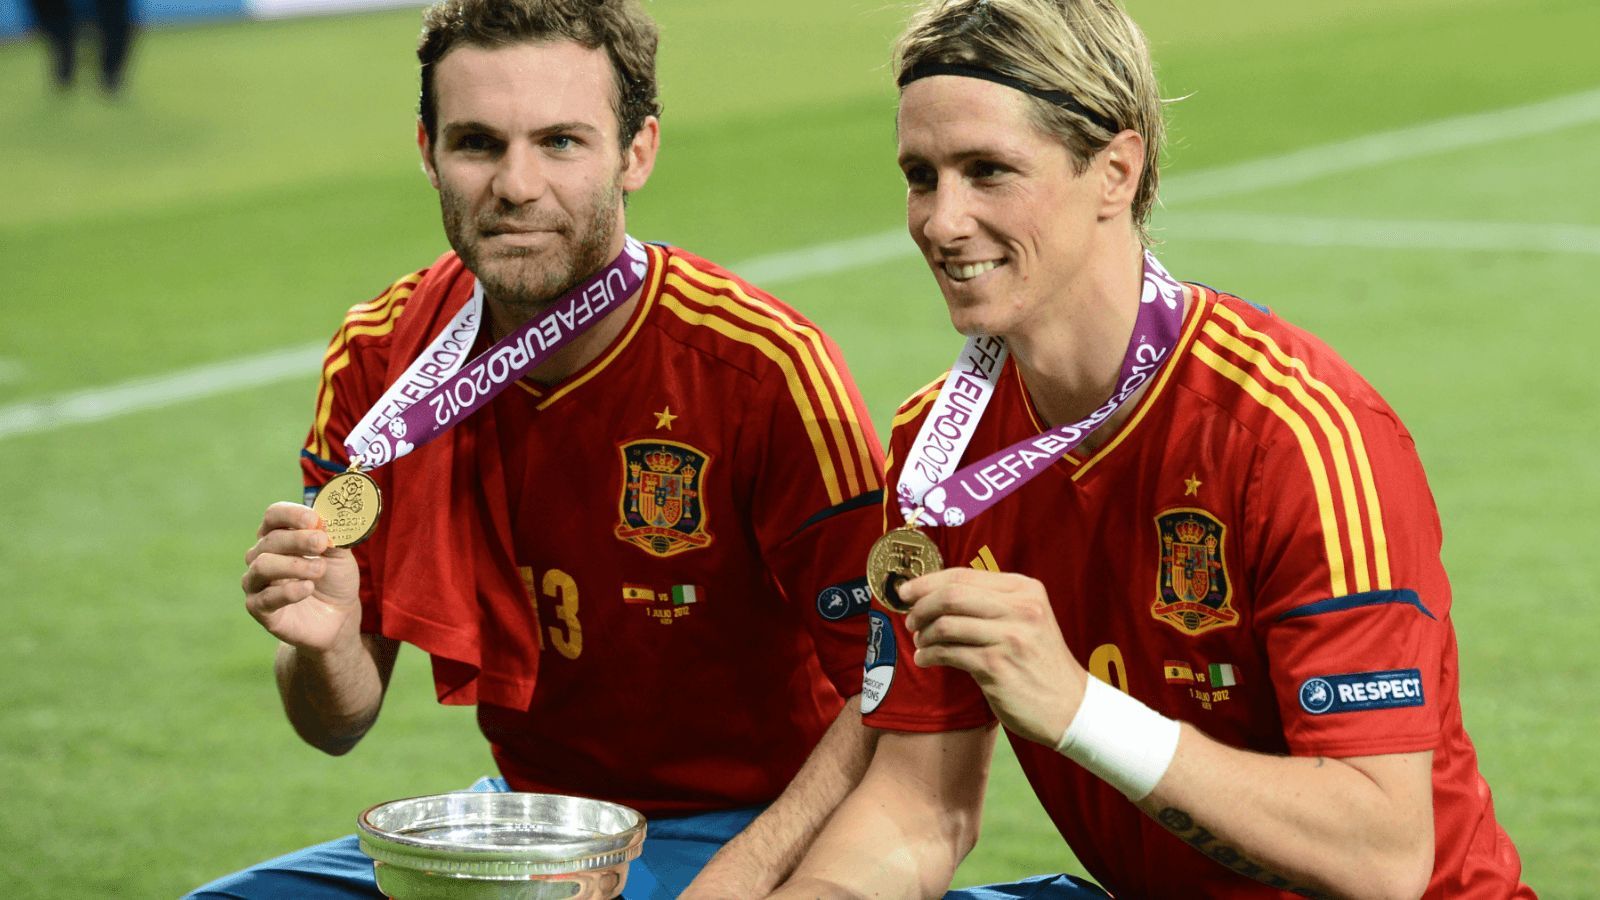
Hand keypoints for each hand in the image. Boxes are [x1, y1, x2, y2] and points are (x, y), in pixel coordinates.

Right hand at [241, 501, 361, 652]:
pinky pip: (265, 597)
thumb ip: (332, 536)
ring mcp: (257, 582)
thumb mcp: (340, 555)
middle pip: (270, 539)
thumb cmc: (335, 579)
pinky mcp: (259, 608)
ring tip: (319, 569)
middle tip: (322, 543)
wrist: (339, 617)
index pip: (274, 515)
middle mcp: (261, 556)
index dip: (291, 514)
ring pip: (262, 565)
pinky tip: (308, 588)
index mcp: (279, 536)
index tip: (313, 520)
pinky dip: (288, 591)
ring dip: (294, 564)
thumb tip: (325, 519)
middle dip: (299, 540)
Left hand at [899, 568, 1087, 747]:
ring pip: (946, 624)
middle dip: (921, 606)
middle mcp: (1020, 608)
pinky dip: (930, 655)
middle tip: (910, 620)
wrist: (1070, 706)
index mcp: (1025, 589)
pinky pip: (949, 653)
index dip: (927, 582)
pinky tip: (926, 659)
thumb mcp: (1026, 619)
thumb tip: (935, 592)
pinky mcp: (998, 666)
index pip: (963, 574)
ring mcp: (1010, 637)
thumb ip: (990, 602)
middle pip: (951, 594)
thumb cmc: (1039, 662)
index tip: (905, 591)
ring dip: (924, 634)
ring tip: (921, 643)